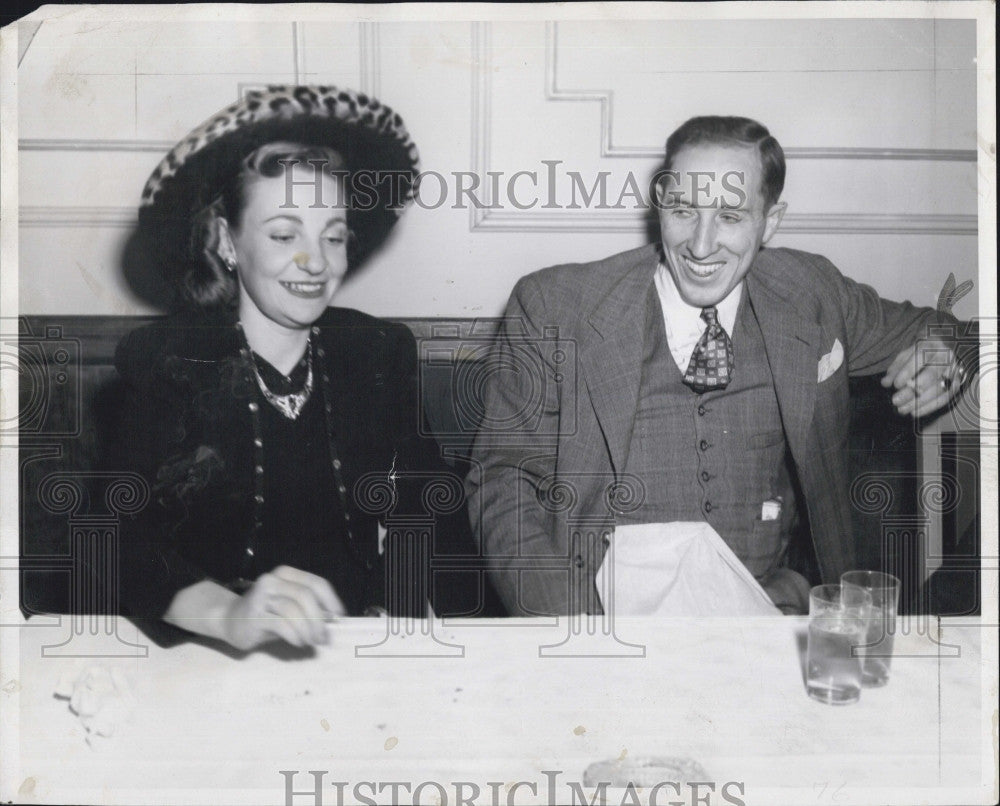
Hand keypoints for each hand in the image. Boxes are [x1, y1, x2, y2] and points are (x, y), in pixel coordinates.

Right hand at [221, 566, 345, 651]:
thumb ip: (308, 608)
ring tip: (310, 642)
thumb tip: (332, 621)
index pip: (316, 583)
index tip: (339, 617)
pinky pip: (281, 624)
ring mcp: (262, 596)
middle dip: (319, 619)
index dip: (331, 600)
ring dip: (308, 629)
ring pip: (294, 609)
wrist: (229, 620)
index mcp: (286, 574)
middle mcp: (273, 580)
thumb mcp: (288, 607)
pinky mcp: (254, 614)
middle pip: (306, 596)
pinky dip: (294, 635)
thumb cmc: (265, 614)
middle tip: (323, 638)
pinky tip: (298, 642)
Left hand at [881, 339, 965, 417]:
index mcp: (932, 346)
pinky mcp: (957, 384)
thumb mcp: (906, 356)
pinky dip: (928, 407)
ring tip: (901, 409)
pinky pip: (944, 399)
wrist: (944, 352)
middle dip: (912, 390)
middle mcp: (946, 357)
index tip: (895, 385)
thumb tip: (885, 383)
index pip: (920, 358)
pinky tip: (914, 412)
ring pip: (938, 389)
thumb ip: (896, 368)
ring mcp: (954, 371)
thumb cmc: (920, 355)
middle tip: (895, 401)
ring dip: (918, 402)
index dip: (908, 372)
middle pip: (930, 376)